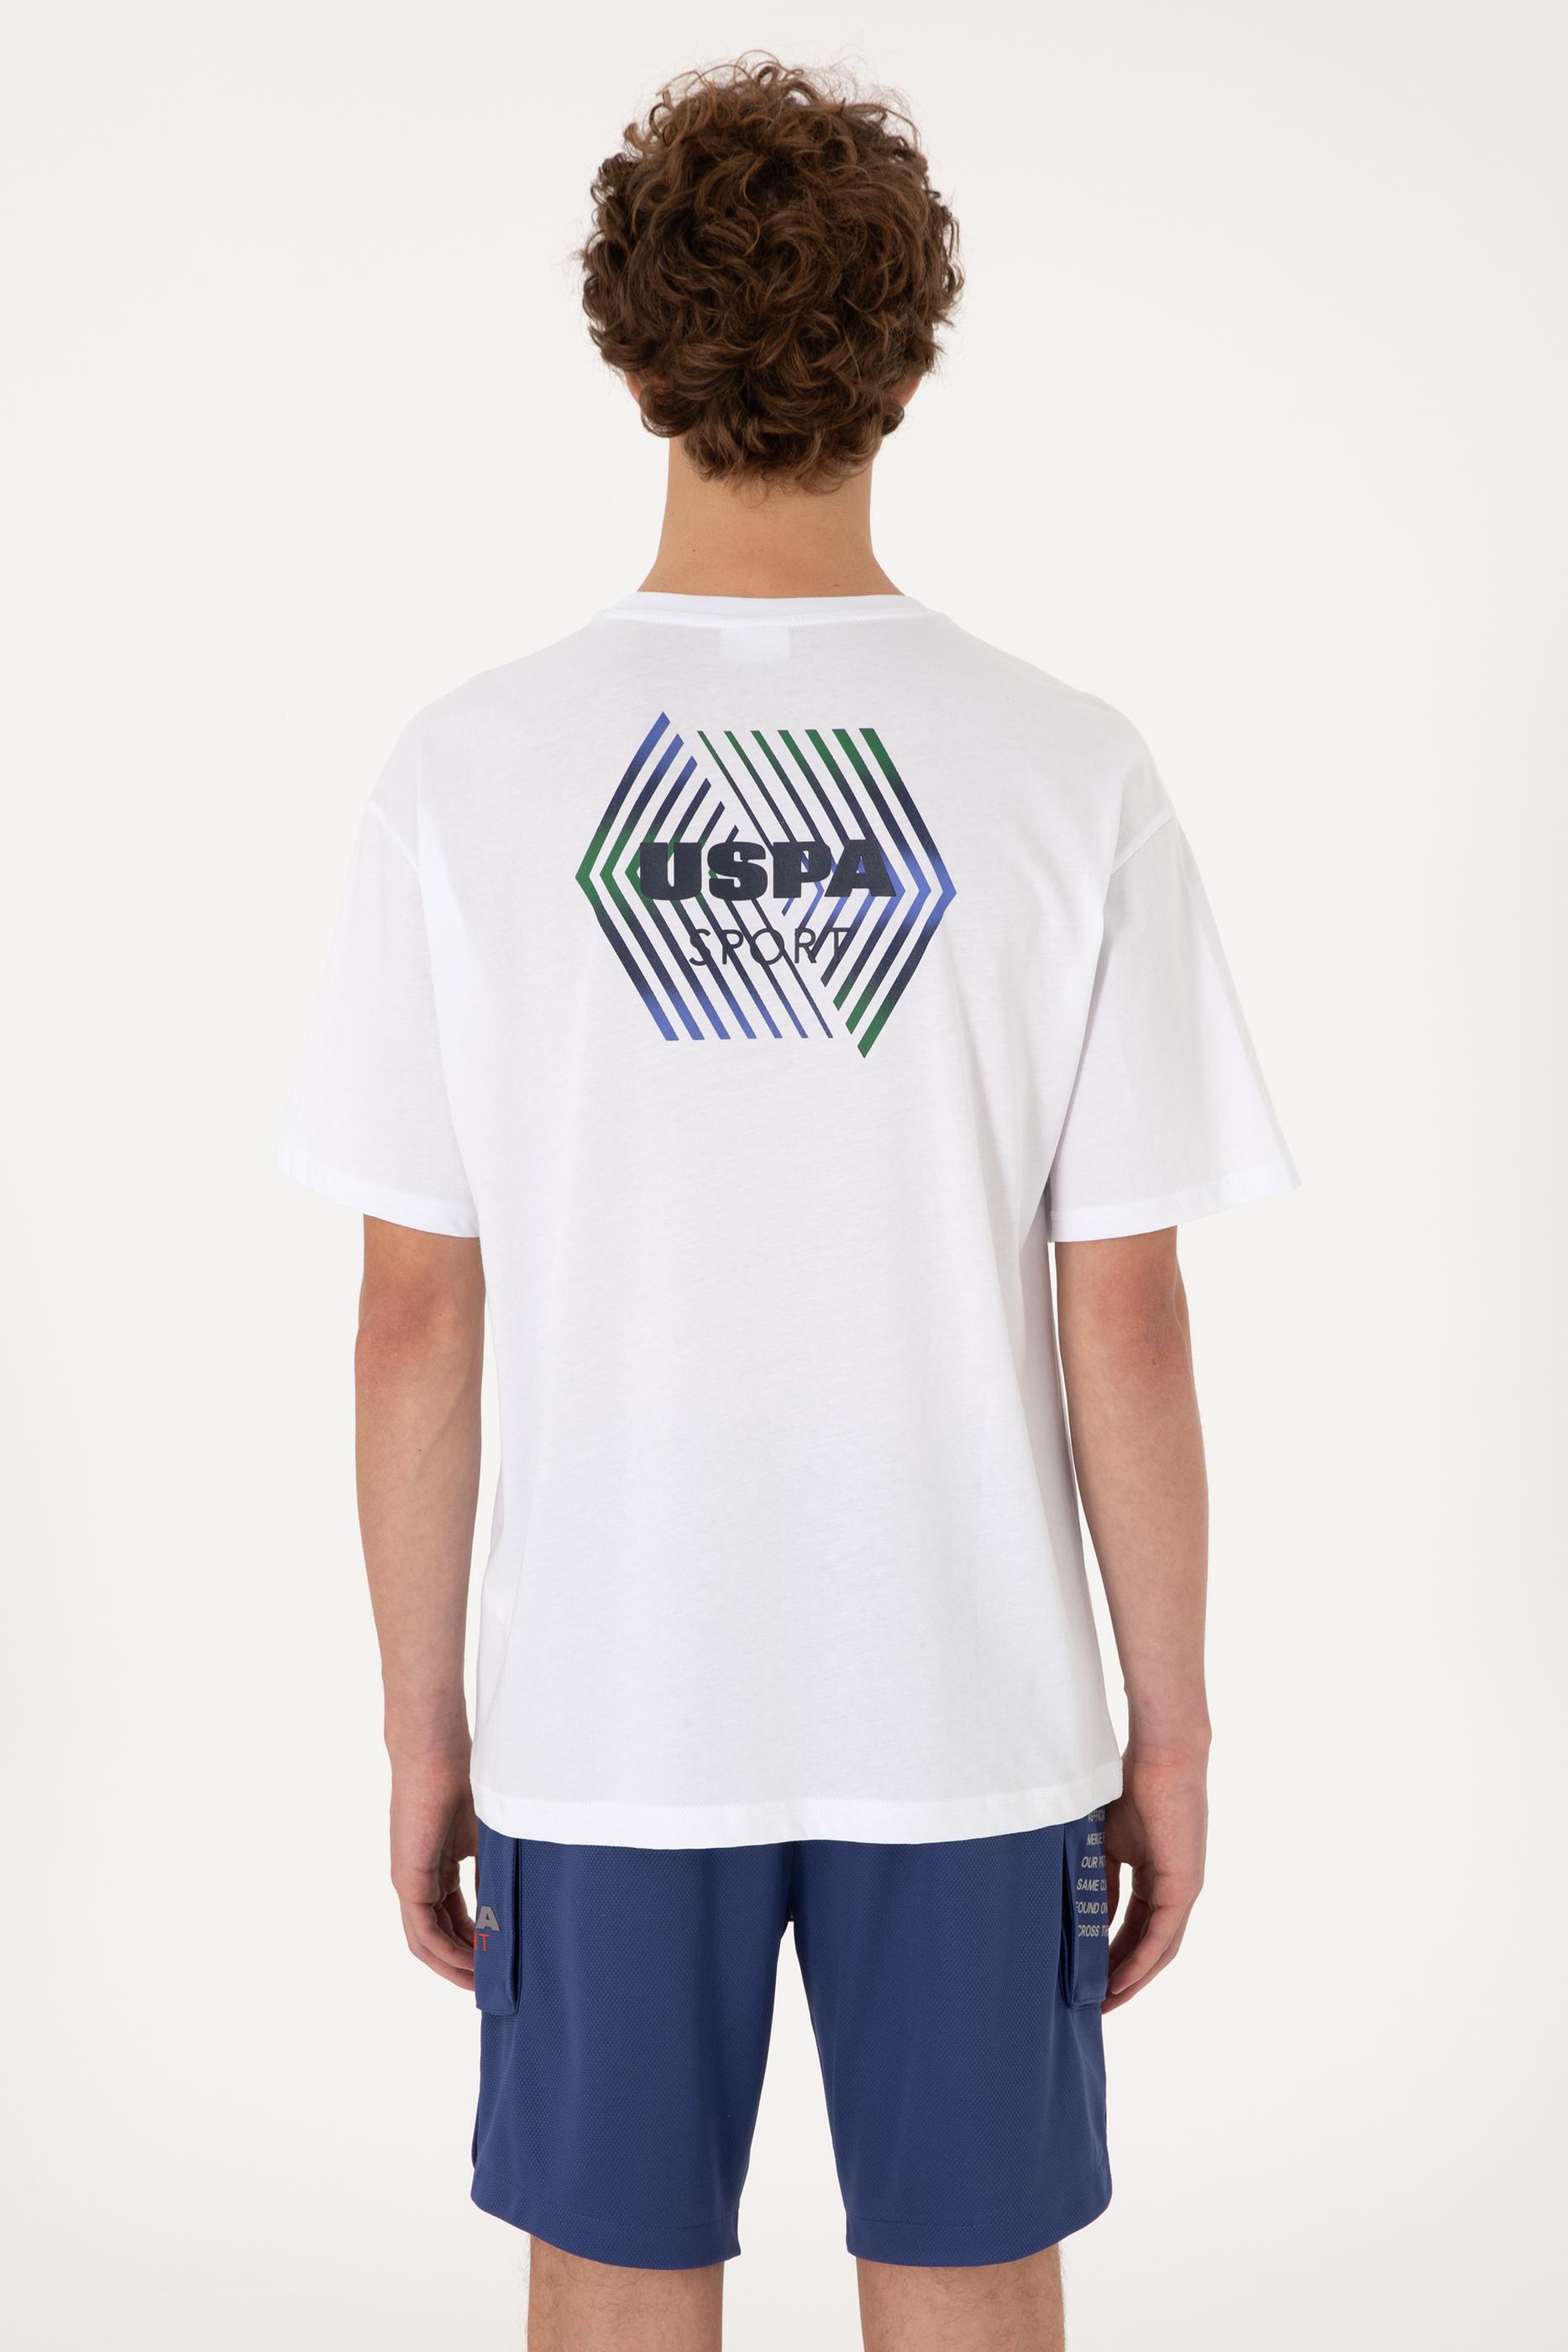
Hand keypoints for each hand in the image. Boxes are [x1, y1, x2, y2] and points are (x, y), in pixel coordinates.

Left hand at [389, 1753, 477, 1988]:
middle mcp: (418, 1881)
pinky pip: (424, 1929)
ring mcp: (410, 1882)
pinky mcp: (409, 1880)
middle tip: (492, 1984)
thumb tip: (506, 1912)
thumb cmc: (462, 1781)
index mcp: (435, 1870)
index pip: (453, 1920)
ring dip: (453, 1965)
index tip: (500, 1961)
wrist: (436, 1753)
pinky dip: (447, 1950)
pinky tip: (471, 1962)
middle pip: (438, 1937)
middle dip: (465, 1963)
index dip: (475, 1944)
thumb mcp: (486, 1838)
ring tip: (483, 1983)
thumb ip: (491, 1875)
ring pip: (427, 1941)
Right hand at [1102, 1748, 1207, 2011]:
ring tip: (1105, 2004)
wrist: (1160, 1757)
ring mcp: (1182, 1889)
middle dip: (1123, 1977)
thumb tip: (1088, 1918)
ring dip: (1133, 1979)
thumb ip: (1101, 1879)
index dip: (1112, 1954)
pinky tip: (1120, 1981)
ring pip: (1159, 1949)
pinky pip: (1162, 1935)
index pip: (1134, 1928)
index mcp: (1156, 1877)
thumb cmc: (1131, 1786)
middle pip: (1149, 1947)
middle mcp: (1174, 1889)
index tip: (1088, 1976)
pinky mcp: (1183, 1886)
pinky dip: (1141, 1962)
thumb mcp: (1106, 1842)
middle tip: (1095, 2004)